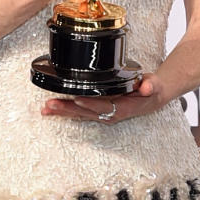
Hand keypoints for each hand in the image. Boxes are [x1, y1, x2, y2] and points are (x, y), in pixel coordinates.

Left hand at [41, 74, 165, 123]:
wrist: (151, 97)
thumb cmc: (150, 89)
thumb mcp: (154, 85)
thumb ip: (151, 85)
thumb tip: (147, 87)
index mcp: (122, 108)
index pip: (104, 106)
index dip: (91, 103)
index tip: (78, 99)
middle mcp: (110, 114)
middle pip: (86, 112)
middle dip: (67, 109)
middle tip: (51, 105)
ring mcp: (102, 114)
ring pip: (79, 114)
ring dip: (62, 112)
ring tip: (45, 109)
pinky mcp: (96, 112)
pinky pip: (78, 113)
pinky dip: (64, 111)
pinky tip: (51, 110)